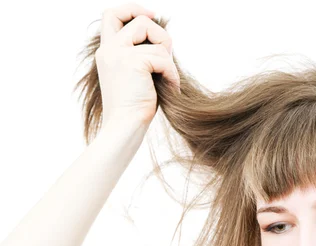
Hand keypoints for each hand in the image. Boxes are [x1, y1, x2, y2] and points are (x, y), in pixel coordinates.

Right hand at [95, 2, 180, 132]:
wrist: (125, 127)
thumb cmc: (135, 108)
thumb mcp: (135, 75)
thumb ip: (142, 54)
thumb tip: (164, 41)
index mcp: (107, 51)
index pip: (111, 14)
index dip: (132, 9)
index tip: (152, 15)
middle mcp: (109, 49)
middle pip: (140, 21)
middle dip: (161, 37)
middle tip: (165, 60)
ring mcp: (119, 54)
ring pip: (157, 40)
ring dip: (169, 61)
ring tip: (167, 80)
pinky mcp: (132, 63)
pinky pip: (164, 59)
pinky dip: (172, 74)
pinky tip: (170, 89)